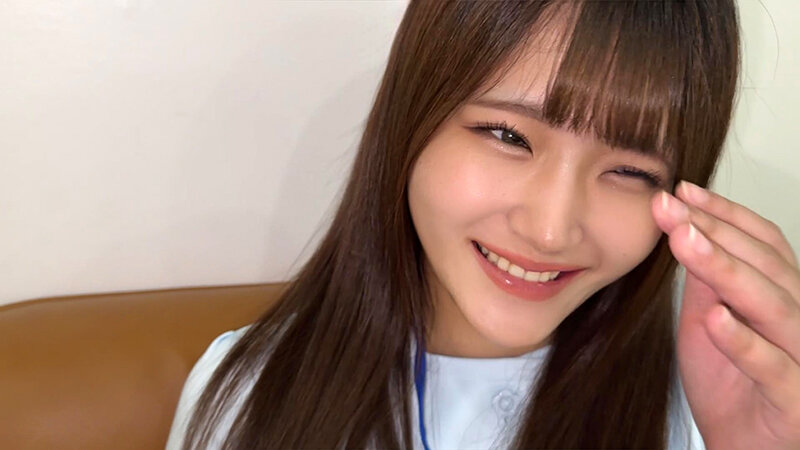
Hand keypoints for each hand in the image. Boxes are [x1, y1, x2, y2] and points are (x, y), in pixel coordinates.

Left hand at [651, 181, 799, 449]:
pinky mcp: (796, 399)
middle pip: (767, 264)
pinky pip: (774, 367)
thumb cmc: (731, 385)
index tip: (680, 192)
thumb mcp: (711, 322)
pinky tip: (716, 317)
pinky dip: (744, 342)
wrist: (743, 447)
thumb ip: (707, 281)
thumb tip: (686, 228)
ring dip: (726, 270)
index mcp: (783, 296)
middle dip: (715, 231)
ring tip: (685, 241)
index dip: (724, 213)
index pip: (763, 242)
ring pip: (772, 305)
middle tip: (669, 207)